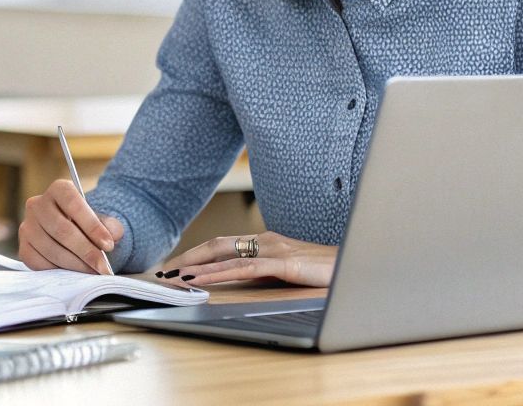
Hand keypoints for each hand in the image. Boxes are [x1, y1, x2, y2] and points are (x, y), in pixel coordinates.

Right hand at [18, 178, 123, 274]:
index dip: (92, 226)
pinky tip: (75, 274)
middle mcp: (37, 204)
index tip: (108, 245)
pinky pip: (40, 263)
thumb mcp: (102, 220)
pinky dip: (60, 271)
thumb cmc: (87, 224)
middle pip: (62, 230)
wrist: (71, 232)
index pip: (74, 204)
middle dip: (86, 251)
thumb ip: (110, 225)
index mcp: (58, 189)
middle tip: (103, 266)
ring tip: (93, 272)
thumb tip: (113, 235)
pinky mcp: (24, 248)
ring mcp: (27, 226)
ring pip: (51, 249)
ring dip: (75, 265)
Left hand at [158, 232, 335, 287]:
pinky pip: (245, 268)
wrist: (356, 266)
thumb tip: (241, 280)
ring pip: (226, 255)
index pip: (225, 244)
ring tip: (175, 275)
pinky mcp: (284, 263)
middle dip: (190, 256)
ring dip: (198, 265)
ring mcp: (274, 250)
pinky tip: (204, 279)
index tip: (178, 264)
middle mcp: (267, 241)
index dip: (199, 253)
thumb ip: (266, 271)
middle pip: (218, 244)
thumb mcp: (288, 271)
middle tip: (166, 269)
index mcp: (267, 241)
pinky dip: (220, 273)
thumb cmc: (324, 270)